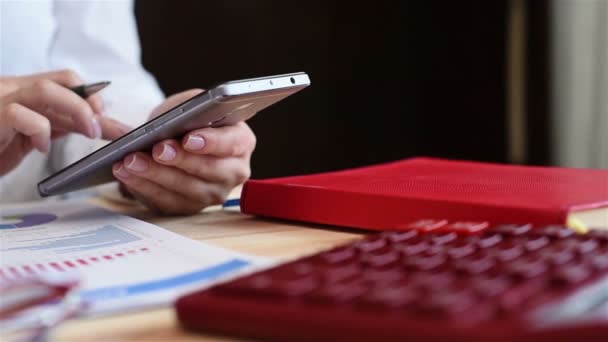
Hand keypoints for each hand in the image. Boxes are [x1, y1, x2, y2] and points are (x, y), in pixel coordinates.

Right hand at [0, 70, 129, 174]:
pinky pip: (19, 114)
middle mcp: (12, 89)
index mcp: (25, 91)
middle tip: (104, 128)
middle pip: (62, 80)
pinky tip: (42, 147)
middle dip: (91, 103)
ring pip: (44, 89)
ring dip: (76, 110)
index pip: (66, 80)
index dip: (92, 95)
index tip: (108, 118)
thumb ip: (59, 125)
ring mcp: (0, 100)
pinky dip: (39, 129)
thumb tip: (97, 124)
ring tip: (90, 132)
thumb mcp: (33, 135)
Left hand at [112, 89, 256, 214]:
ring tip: (132, 160)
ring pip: (186, 189)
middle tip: (157, 150)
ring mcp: (214, 193)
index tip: (189, 139)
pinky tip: (127, 174)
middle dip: (180, 160)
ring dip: (156, 175)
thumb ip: (184, 107)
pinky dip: (144, 187)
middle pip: (210, 170)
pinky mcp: (191, 207)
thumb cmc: (187, 122)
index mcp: (241, 141)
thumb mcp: (188, 105)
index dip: (211, 142)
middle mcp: (234, 171)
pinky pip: (168, 202)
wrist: (175, 141)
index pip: (232, 144)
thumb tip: (169, 119)